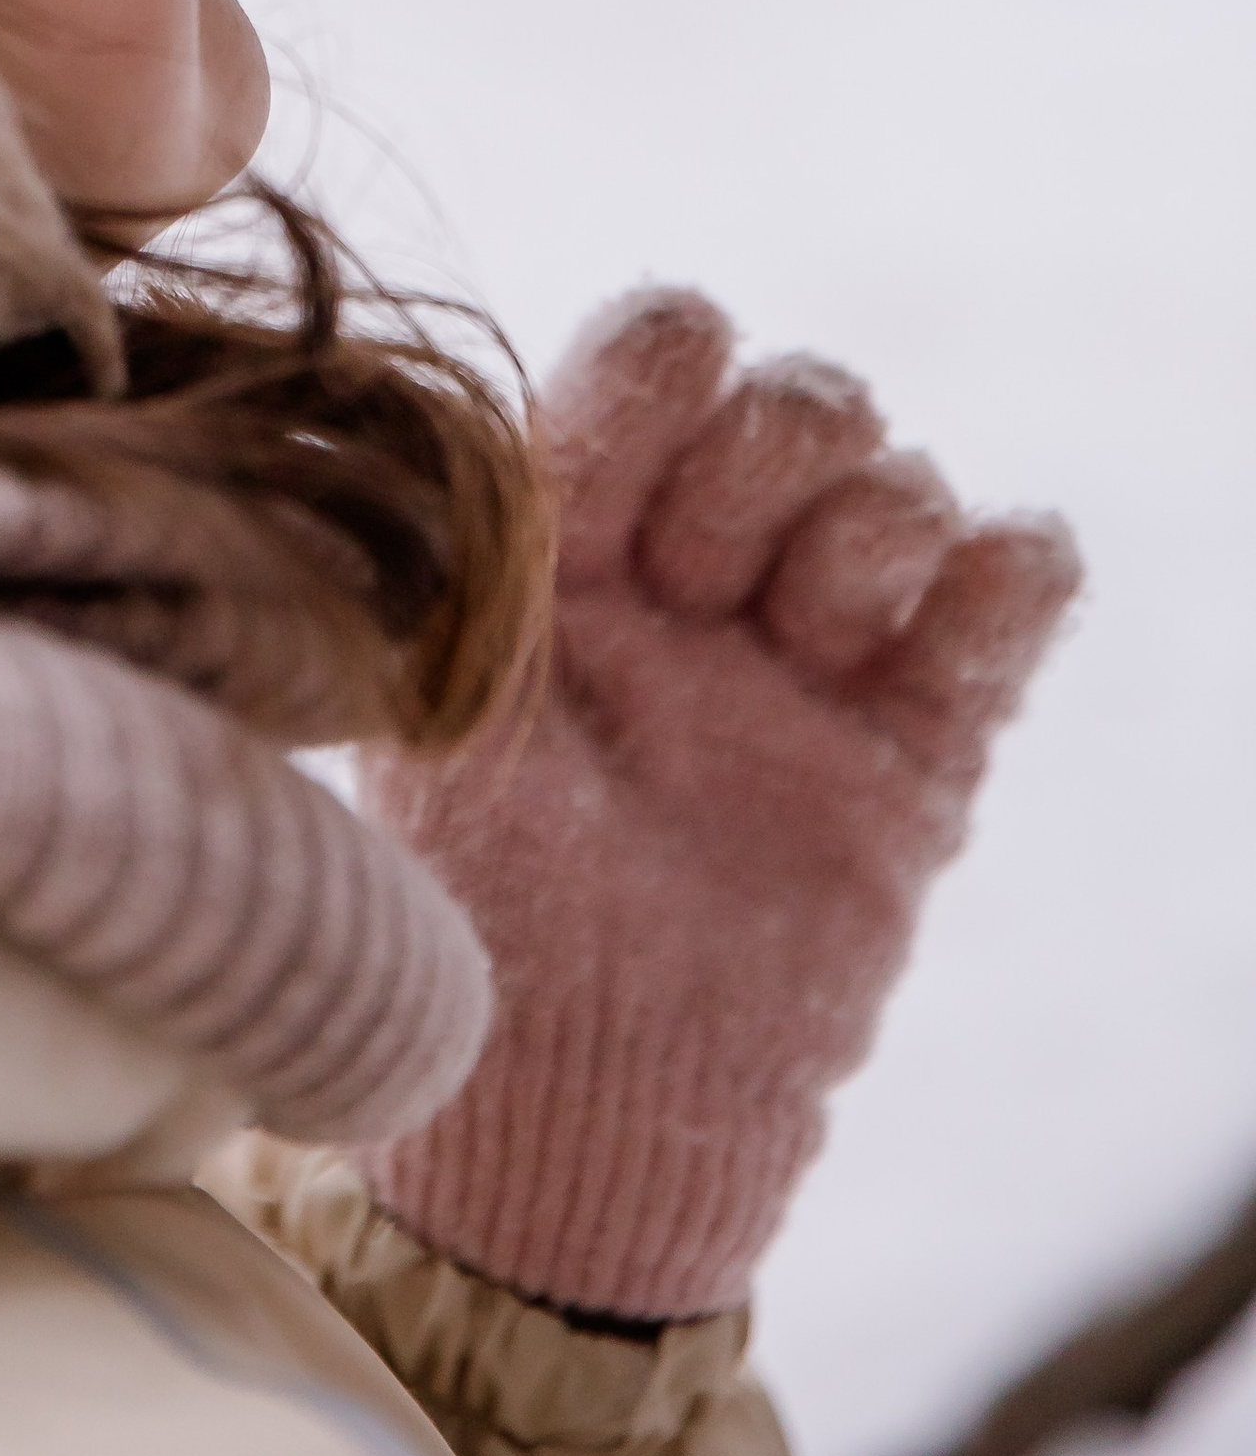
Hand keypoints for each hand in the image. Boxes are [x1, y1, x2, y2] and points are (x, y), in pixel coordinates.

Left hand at [360, 289, 1077, 1321]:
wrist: (592, 1101)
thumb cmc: (474, 900)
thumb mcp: (441, 701)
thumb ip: (474, 543)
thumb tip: (481, 412)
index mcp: (572, 533)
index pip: (655, 355)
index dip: (661, 381)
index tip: (631, 491)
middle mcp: (698, 569)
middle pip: (799, 397)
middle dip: (760, 468)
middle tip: (697, 592)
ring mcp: (814, 653)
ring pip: (901, 482)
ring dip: (865, 538)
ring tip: (805, 645)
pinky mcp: (917, 747)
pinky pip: (1012, 594)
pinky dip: (1014, 570)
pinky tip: (975, 598)